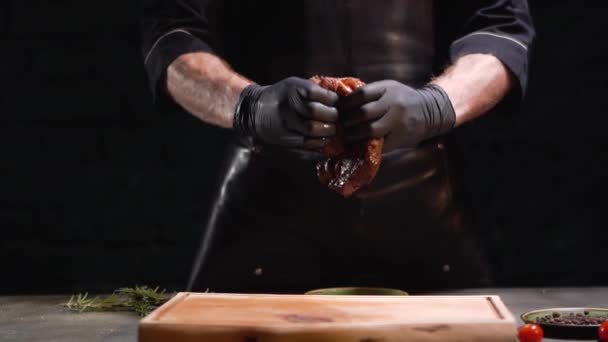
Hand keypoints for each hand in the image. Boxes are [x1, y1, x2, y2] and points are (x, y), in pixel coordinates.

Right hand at [233, 77, 338, 148]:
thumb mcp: (295, 85)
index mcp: (292, 88)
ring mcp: (285, 123)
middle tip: (336, 118)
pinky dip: (319, 144)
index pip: (317, 93)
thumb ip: (315, 90)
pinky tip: (323, 140)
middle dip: (331, 116)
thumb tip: (340, 99)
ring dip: (327, 131)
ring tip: (331, 130)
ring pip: (312, 130)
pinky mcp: (285, 139)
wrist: (255, 111)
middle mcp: (287, 105)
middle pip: (315, 111)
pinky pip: (306, 144)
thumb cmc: (282, 96)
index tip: (336, 102)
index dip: (332, 99)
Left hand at [340, 80, 455, 150]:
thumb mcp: (389, 88)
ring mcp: (398, 122)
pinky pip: (379, 143)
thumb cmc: (403, 99)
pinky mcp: (400, 137)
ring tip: (347, 135)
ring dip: (354, 134)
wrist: (430, 111)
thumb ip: (370, 94)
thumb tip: (342, 102)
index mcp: (388, 88)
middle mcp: (394, 104)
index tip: (339, 109)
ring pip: (370, 130)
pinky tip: (359, 144)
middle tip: (340, 124)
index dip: (346, 103)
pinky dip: (366, 145)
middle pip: (363, 113)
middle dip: (348, 120)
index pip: (361, 94)